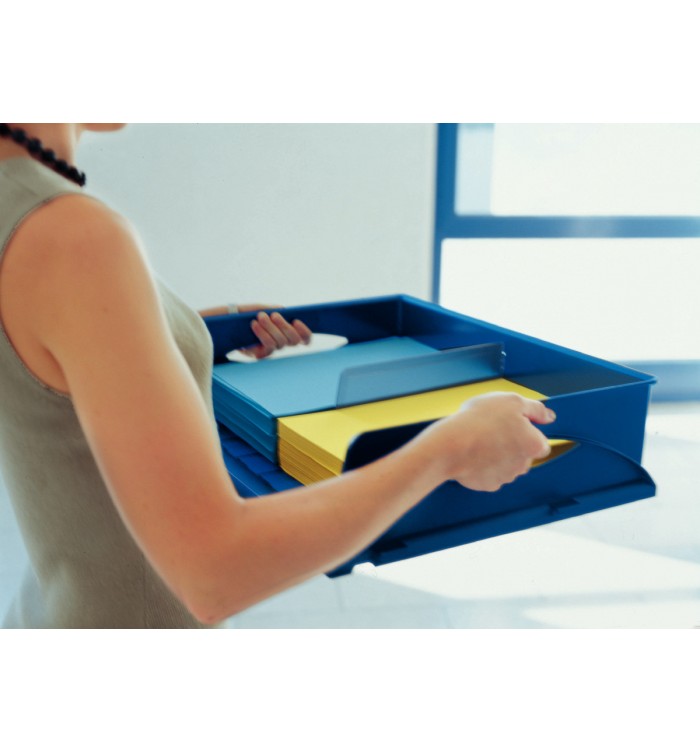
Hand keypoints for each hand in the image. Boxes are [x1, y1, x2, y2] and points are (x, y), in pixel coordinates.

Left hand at [237, 304, 312, 359]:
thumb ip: (273, 308)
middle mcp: (282, 343)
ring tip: (261, 316)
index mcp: (287, 332)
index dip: (305, 332)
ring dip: (271, 328)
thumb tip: (283, 309)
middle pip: (294, 340)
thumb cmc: (249, 315)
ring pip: (281, 342)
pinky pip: (268, 346)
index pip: (305, 338)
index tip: (296, 320)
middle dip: (285, 326)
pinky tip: (254, 324)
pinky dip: (262, 333)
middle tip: (274, 315)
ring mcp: (273, 350)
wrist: (230, 325)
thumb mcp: (262, 308)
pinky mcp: (262, 355)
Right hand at [423, 392, 555, 491]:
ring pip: (506, 465)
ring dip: (497, 455)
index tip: (510, 425)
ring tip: (479, 440)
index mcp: (534, 444)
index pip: (540, 442)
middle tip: (492, 429)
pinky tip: (473, 453)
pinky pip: (489, 474)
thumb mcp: (511, 401)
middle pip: (523, 455)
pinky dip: (482, 465)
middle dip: (511, 444)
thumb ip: (536, 409)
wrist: (451, 445)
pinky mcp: (487, 484)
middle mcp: (524, 465)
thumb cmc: (480, 421)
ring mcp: (505, 477)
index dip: (526, 432)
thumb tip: (549, 416)